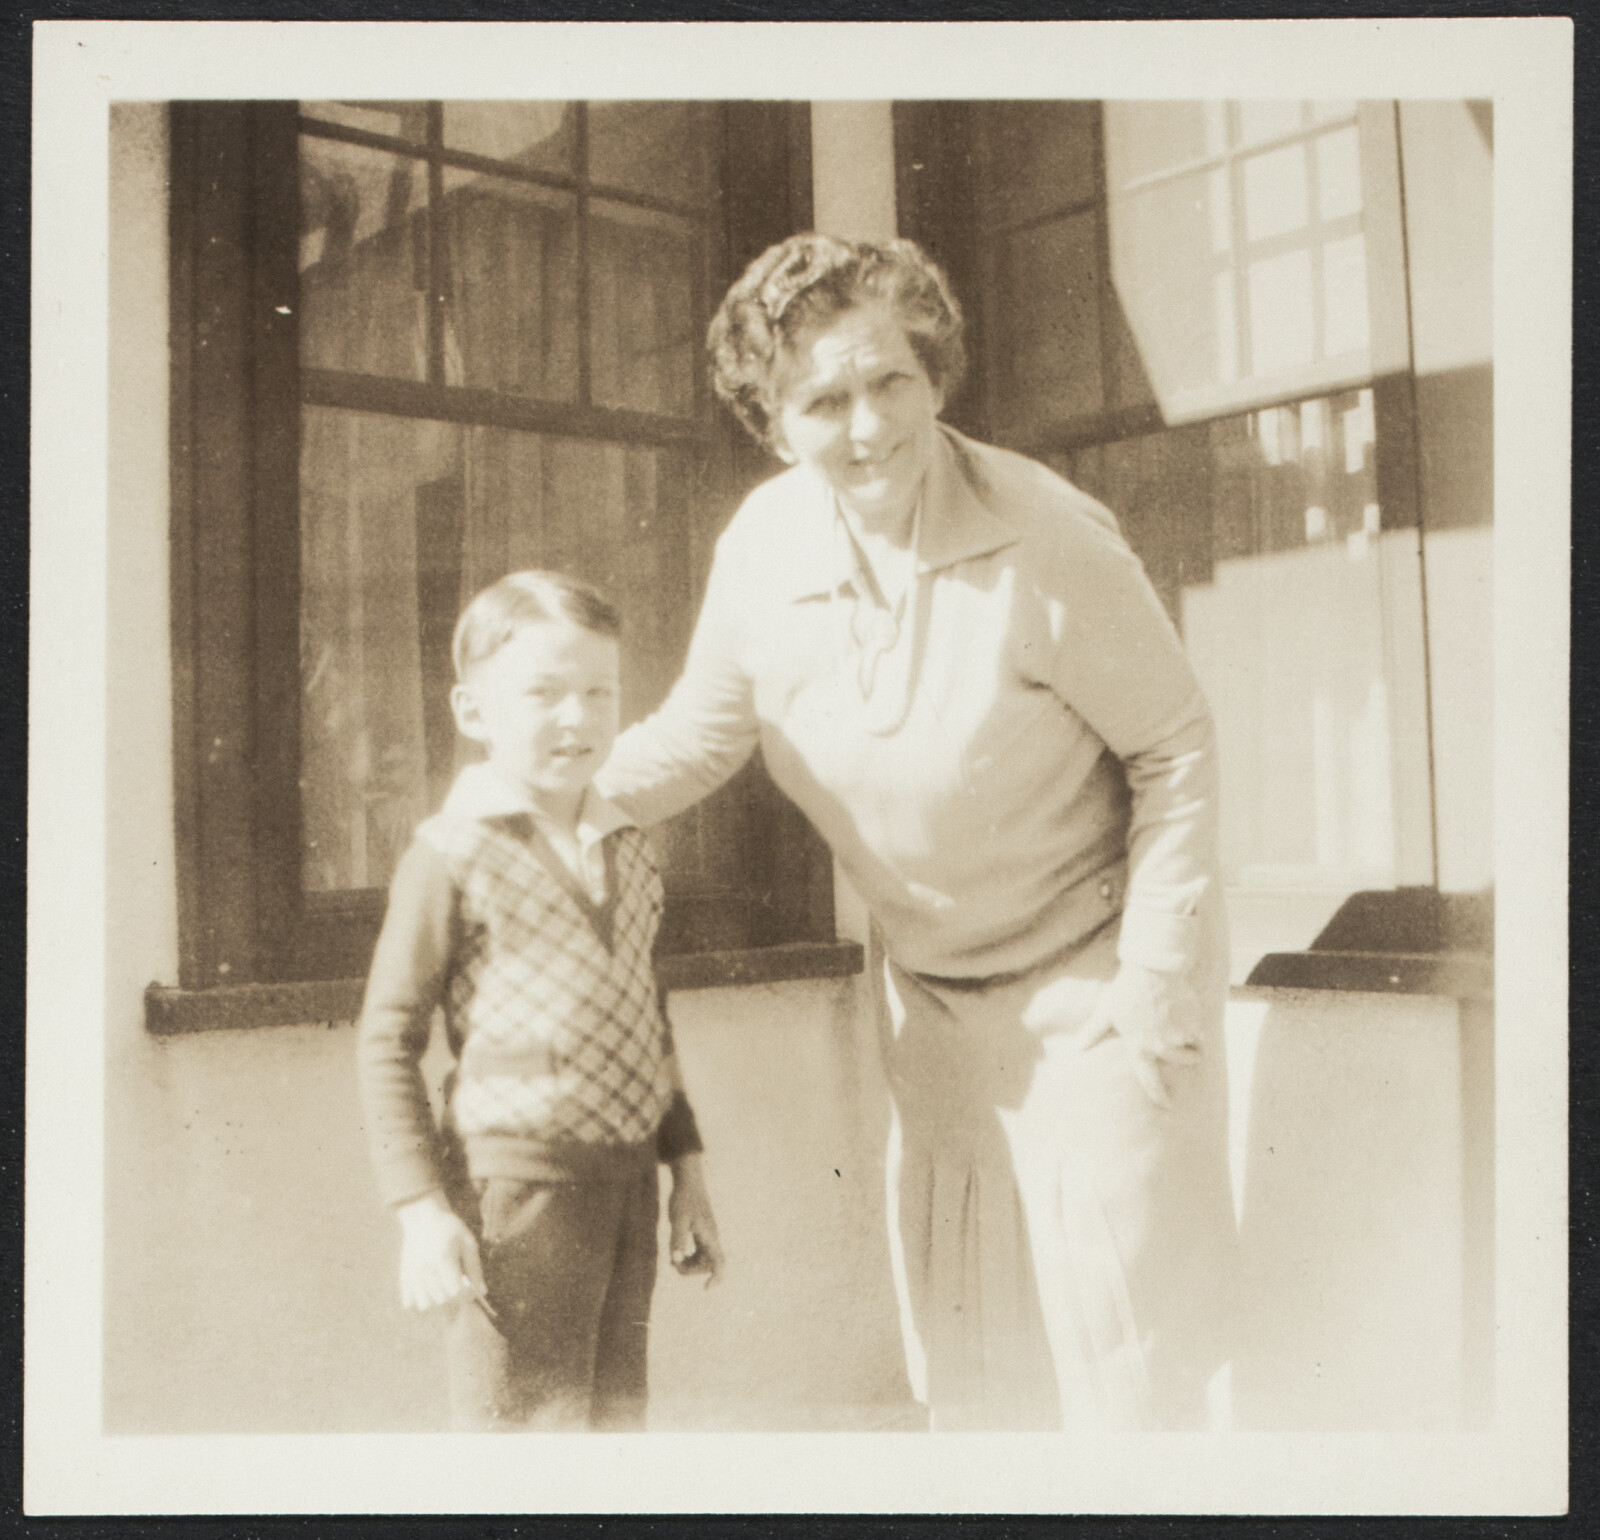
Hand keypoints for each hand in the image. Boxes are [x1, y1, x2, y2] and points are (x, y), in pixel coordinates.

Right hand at [396, 1190, 485, 1311]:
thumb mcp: (467, 1242)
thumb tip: (482, 1293)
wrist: (422, 1218)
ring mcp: (412, 1276)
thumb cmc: (449, 1228)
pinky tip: (429, 1290)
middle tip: (458, 1286)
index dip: (466, 1295)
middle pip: (442, 1301)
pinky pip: (410, 1303)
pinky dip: (420, 1302)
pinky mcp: (403, 1278)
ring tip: (443, 1289)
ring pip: (426, 1305)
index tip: (470, 1289)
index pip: (456, 1292)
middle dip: (454, 1299)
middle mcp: (425, 1270)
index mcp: (442, 1259)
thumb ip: (475, 1268)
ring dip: (437, 1302)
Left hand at [666, 1153, 724, 1288]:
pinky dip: (690, 1257)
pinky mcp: (703, 1232)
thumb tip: (676, 1259)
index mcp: (709, 1236)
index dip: (716, 1277)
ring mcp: (708, 1235)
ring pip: (704, 1259)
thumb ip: (677, 1239)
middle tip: (672, 1264)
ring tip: (673, 1261)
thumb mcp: (677, 1219)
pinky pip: (701, 1252)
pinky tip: (677, 1254)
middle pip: (708, 1265)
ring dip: (690, 1265)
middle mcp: (712, 1237)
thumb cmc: (683, 1199)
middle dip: (692, 1270)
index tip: (706, 1289)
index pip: (719, 1262)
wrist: (688, 1182)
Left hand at [1083, 960, 1201, 1108]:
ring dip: (1193, 1042)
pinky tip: (1188, 1014)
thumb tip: (1075, 1048)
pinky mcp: (1195, 1025)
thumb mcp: (1106, 1012)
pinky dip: (1198, 1027)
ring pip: (1194, 1048)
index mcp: (1139, 1047)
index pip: (1150, 1080)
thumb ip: (1093, 1032)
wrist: (1153, 970)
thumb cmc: (1126, 990)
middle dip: (1187, 1057)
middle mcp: (1161, 1047)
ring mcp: (1180, 1037)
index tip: (1168, 1105)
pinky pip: (1202, 1034)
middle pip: (1182, 1062)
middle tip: (1185, 1047)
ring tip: (1185, 1026)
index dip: (1159, 1095)